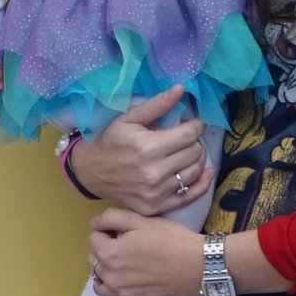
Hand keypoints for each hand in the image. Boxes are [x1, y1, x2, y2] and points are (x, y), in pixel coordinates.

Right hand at [66, 92, 216, 214]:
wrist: (91, 171)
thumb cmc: (111, 140)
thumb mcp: (129, 118)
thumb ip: (157, 104)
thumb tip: (181, 88)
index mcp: (148, 147)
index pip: (189, 134)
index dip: (196, 125)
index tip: (194, 123)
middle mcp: (154, 172)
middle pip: (195, 153)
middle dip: (195, 141)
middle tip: (186, 138)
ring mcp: (156, 193)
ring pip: (195, 171)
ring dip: (196, 159)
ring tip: (186, 152)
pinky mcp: (156, 207)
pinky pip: (190, 196)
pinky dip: (202, 183)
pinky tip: (204, 172)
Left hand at [88, 211, 209, 295]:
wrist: (200, 268)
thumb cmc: (172, 241)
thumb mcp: (143, 220)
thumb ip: (112, 218)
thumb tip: (94, 223)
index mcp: (110, 253)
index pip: (94, 240)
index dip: (108, 233)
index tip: (124, 234)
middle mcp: (110, 278)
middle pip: (95, 263)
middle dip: (106, 253)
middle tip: (128, 250)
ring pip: (100, 287)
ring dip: (107, 277)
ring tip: (126, 270)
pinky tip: (126, 292)